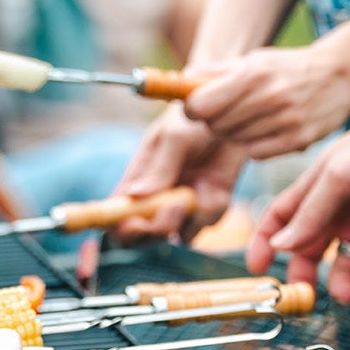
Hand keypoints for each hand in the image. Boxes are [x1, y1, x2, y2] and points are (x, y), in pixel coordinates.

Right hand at [112, 104, 245, 243]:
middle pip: (142, 236)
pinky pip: (206, 223)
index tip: (134, 222)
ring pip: (176, 234)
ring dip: (186, 220)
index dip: (119, 227)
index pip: (114, 215)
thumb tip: (133, 196)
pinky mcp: (208, 207)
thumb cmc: (195, 118)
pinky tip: (216, 189)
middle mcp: (155, 198)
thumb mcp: (175, 136)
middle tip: (174, 205)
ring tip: (197, 193)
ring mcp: (182, 206)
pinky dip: (211, 211)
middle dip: (155, 228)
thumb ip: (158, 167)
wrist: (235, 114)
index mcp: (136, 180)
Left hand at [182, 36, 349, 159]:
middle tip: (223, 112)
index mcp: (253, 74)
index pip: (201, 104)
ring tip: (248, 117)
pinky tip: (265, 128)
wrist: (341, 75)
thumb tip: (178, 81)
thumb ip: (215, 72)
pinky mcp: (298, 141)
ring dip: (233, 132)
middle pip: (215, 126)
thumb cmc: (287, 67)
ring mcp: (286, 122)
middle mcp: (269, 98)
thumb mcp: (254, 59)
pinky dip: (253, 144)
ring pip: (234, 140)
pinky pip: (256, 153)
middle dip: (212, 121)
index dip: (191, 109)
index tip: (194, 107)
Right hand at [246, 99, 349, 302]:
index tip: (257, 270)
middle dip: (303, 276)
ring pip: (345, 268)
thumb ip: (310, 214)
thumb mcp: (339, 178)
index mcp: (314, 193)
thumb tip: (279, 247)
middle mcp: (337, 214)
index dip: (264, 244)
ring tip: (347, 293)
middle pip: (308, 253)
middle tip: (304, 295)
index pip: (279, 221)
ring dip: (342, 284)